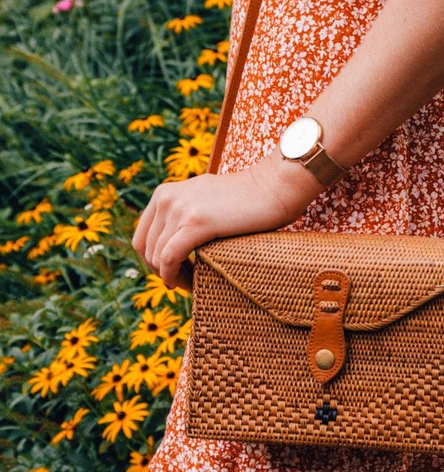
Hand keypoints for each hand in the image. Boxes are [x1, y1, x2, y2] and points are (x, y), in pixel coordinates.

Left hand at [131, 153, 322, 289]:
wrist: (273, 187)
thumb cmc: (247, 200)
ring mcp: (179, 209)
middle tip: (185, 283)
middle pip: (146, 249)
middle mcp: (166, 198)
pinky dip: (174, 276)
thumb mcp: (205, 200)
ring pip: (157, 257)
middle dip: (161, 272)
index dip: (153, 262)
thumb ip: (184, 213)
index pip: (142, 237)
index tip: (175, 273)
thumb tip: (174, 242)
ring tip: (192, 284)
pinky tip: (188, 284)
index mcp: (164, 193)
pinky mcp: (195, 222)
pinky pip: (170, 258)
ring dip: (172, 277)